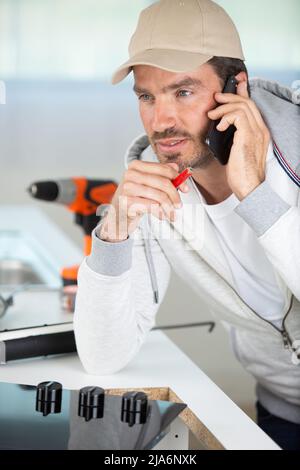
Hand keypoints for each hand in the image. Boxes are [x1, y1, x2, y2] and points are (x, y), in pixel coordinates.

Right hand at [99, 161, 188, 241]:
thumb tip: (176, 167)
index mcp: (136, 165)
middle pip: (163, 182)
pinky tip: (162, 216)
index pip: (164, 169)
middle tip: (179, 205)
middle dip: (175, 195)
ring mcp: (127, 187)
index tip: (185, 189)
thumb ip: (161, 174)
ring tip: (172, 214)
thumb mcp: (147, 184)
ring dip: (169, 208)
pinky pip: (152, 206)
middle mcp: (131, 174)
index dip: (178, 179)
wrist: (118, 216)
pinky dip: (160, 213)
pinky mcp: (127, 202)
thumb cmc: (134, 199)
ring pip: (159, 196)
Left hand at [207, 79, 269, 199]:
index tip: (231, 88)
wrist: (249, 188)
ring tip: (213, 115)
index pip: (252, 106)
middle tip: (216, 98)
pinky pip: (238, 115)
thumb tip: (220, 129)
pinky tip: (219, 126)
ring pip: (242, 105)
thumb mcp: (236, 152)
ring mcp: (256, 132)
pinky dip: (226, 117)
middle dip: (230, 96)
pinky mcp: (248, 137)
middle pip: (247, 102)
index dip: (241, 93)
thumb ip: (232, 138)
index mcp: (259, 132)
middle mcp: (260, 130)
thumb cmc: (242, 175)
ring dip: (224, 107)